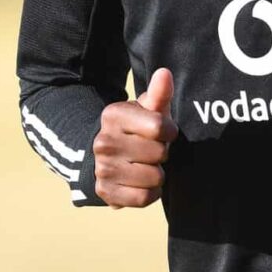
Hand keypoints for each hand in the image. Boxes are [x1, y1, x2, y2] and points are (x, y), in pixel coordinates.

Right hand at [94, 67, 177, 208]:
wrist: (106, 155)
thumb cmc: (135, 129)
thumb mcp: (146, 109)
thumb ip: (158, 93)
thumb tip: (164, 73)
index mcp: (113, 116)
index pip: (159, 127)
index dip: (169, 131)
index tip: (163, 131)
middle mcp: (104, 142)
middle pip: (159, 154)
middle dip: (162, 153)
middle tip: (151, 150)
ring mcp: (103, 169)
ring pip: (154, 178)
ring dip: (157, 174)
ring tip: (146, 165)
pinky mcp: (106, 192)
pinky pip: (144, 198)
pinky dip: (151, 193)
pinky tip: (143, 182)